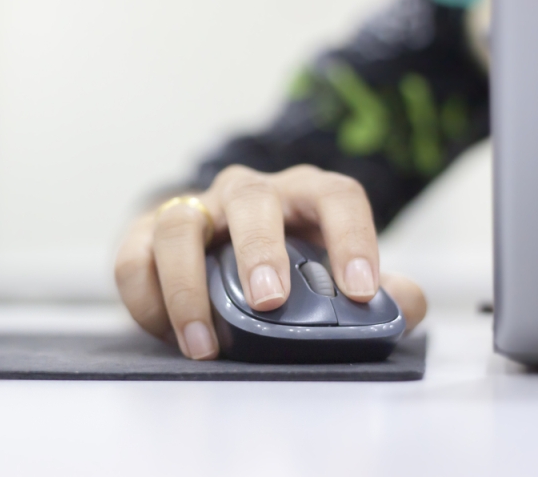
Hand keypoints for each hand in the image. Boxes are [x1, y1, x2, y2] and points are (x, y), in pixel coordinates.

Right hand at [115, 165, 426, 359]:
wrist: (222, 245)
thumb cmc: (288, 262)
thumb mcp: (337, 273)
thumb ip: (382, 293)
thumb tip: (403, 304)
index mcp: (304, 195)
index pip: (336, 197)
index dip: (352, 238)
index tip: (360, 289)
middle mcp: (248, 193)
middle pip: (252, 201)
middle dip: (258, 249)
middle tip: (268, 300)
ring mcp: (195, 208)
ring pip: (179, 225)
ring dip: (188, 285)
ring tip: (204, 343)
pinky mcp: (146, 232)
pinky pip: (134, 257)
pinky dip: (146, 298)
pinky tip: (166, 332)